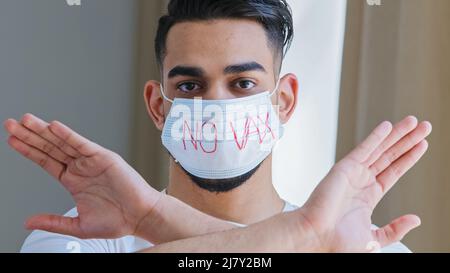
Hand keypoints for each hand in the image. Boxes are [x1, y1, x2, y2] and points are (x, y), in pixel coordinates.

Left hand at [4, 114, 161, 238]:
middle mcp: (80, 168)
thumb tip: (28, 222)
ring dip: (44, 131)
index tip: (12, 141)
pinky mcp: (104, 157)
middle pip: (50, 148)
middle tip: (11, 124)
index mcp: (74, 181)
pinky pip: (82, 144)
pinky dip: (68, 135)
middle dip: (30, 136)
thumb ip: (53, 222)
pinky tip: (54, 127)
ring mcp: (91, 161)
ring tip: (26, 120)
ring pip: (63, 143)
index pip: (46, 162)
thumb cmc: (117, 221)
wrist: (141, 217)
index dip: (29, 151)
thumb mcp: (78, 225)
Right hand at [299, 116, 430, 251]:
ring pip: (380, 150)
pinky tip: (388, 127)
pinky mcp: (345, 168)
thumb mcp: (374, 240)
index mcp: (368, 196)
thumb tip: (415, 219)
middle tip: (424, 127)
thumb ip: (395, 229)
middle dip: (407, 141)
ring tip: (414, 122)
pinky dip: (376, 137)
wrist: (317, 237)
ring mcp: (353, 173)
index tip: (422, 145)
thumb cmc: (338, 242)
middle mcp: (361, 181)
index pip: (393, 172)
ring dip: (397, 135)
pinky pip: (364, 149)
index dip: (408, 158)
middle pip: (390, 156)